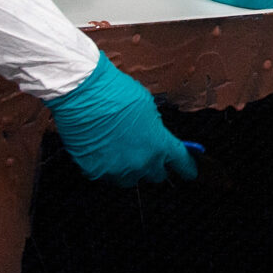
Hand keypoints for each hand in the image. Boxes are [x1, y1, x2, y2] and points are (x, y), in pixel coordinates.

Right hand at [44, 53, 197, 185]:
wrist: (83, 93)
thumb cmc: (116, 93)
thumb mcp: (148, 107)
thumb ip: (155, 130)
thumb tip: (154, 137)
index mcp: (159, 144)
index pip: (181, 164)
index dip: (187, 169)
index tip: (190, 172)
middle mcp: (141, 162)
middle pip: (156, 175)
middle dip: (155, 165)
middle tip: (148, 154)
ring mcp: (117, 169)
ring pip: (130, 178)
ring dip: (129, 168)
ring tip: (120, 149)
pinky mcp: (95, 171)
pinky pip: (106, 175)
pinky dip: (106, 165)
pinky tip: (102, 149)